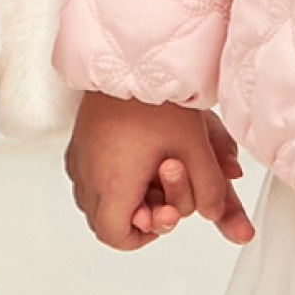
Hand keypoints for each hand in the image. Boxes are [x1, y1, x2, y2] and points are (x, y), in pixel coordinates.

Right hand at [65, 92, 255, 250]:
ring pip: (99, 194)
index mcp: (112, 187)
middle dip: (141, 208)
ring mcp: (79, 158)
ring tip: (154, 163)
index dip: (144, 233)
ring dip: (127, 188)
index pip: (117, 236)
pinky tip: (138, 147)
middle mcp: (87, 178)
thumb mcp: (194, 146)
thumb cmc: (157, 99)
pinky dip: (113, 170)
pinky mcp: (79, 140)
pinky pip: (91, 171)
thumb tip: (215, 210)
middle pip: (108, 217)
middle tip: (165, 185)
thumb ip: (210, 185)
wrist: (131, 58)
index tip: (164, 216)